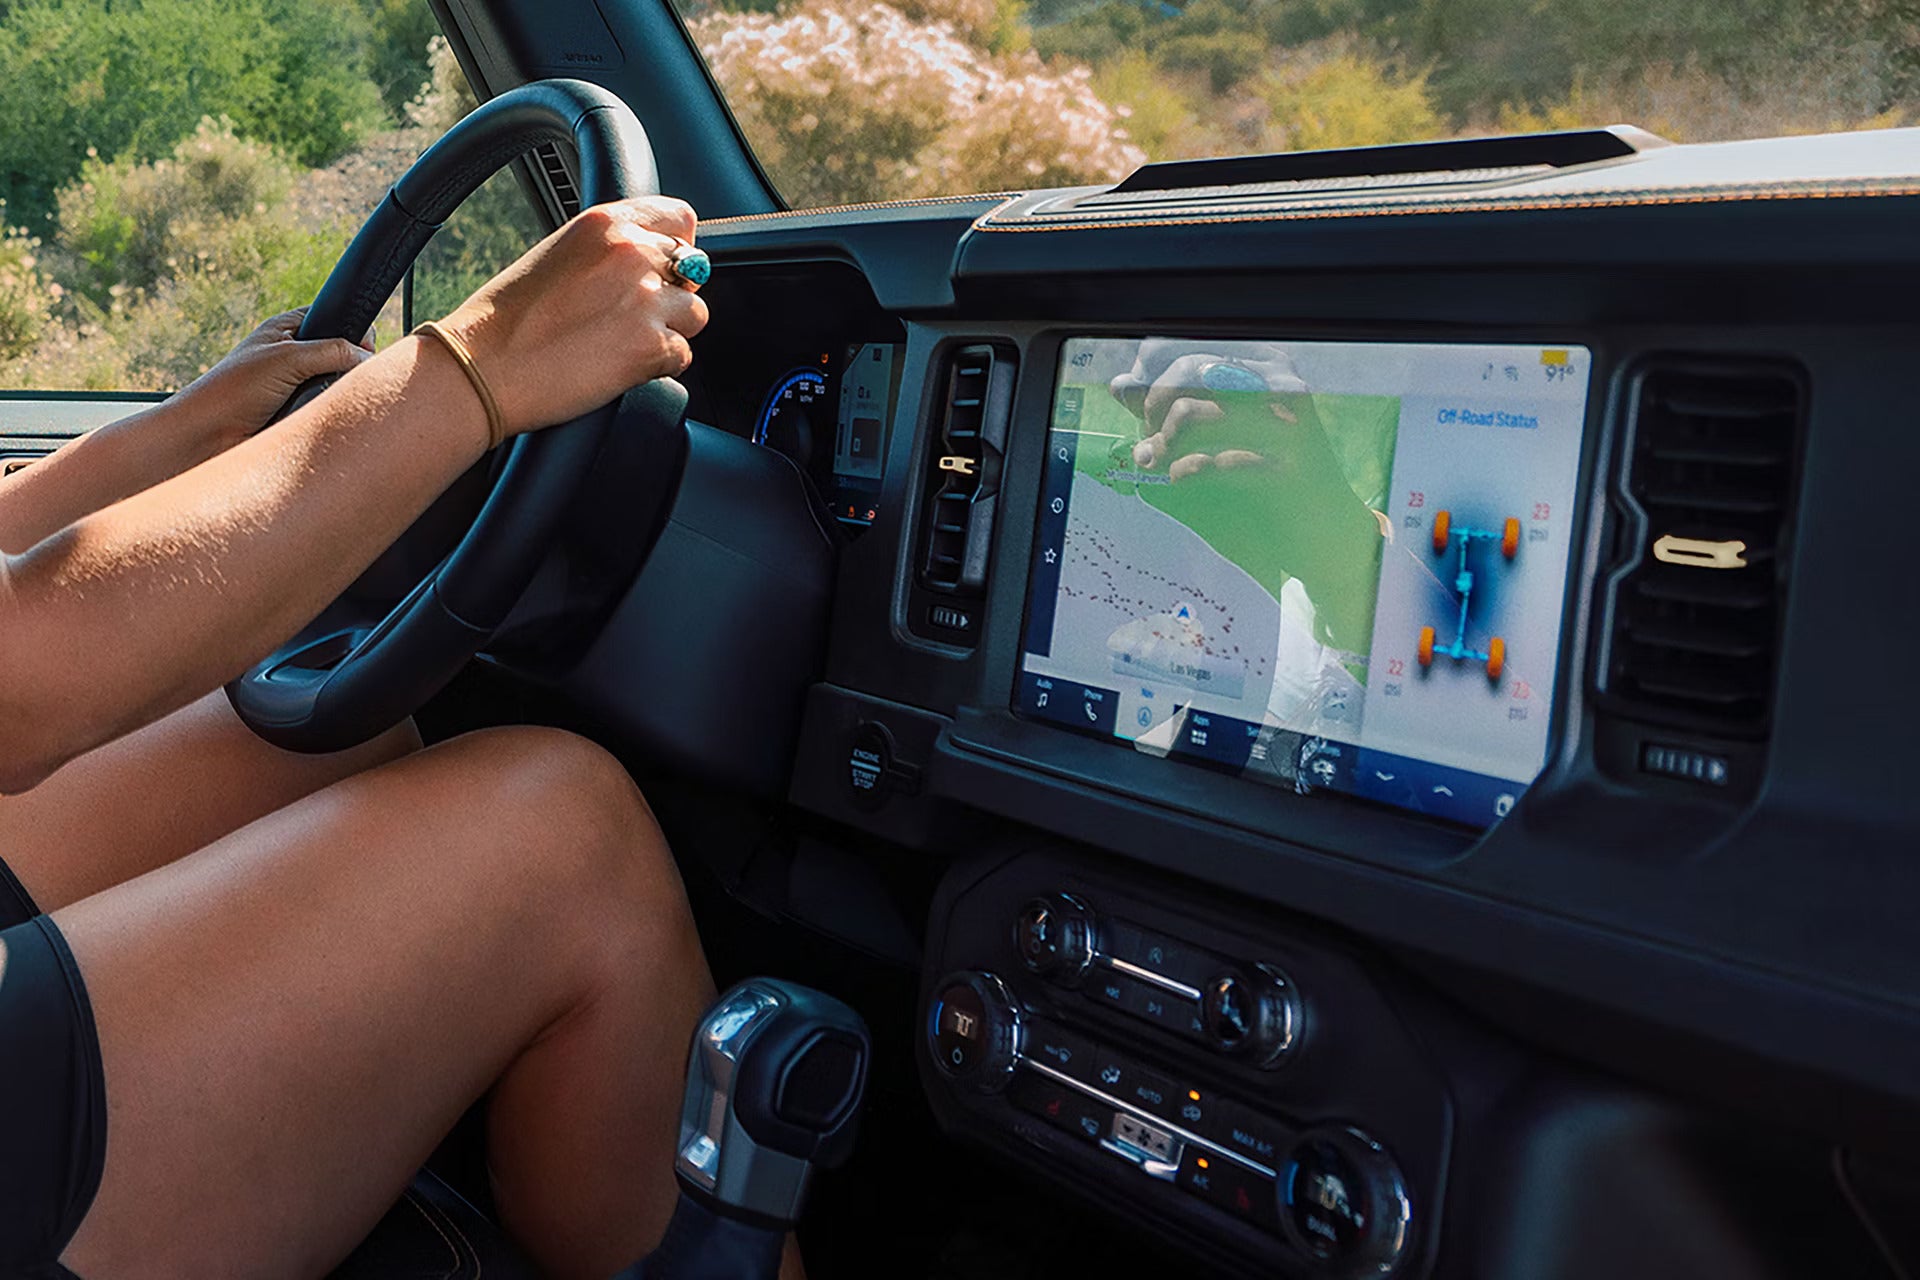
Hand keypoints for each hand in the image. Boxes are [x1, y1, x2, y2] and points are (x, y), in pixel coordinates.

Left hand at [171, 308, 375, 448]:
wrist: (207, 436)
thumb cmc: (233, 389)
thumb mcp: (287, 358)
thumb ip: (332, 351)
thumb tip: (369, 358)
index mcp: (285, 330)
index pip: (333, 318)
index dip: (353, 330)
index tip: (366, 349)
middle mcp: (293, 356)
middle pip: (341, 354)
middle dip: (351, 366)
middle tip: (352, 377)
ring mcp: (297, 387)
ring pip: (338, 386)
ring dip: (339, 395)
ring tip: (332, 403)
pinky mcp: (299, 414)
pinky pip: (329, 411)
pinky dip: (331, 415)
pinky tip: (326, 420)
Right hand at [434, 196, 709, 437]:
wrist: (483, 368)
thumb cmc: (507, 320)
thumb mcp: (560, 255)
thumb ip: (611, 251)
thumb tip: (656, 263)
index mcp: (607, 223)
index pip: (680, 218)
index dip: (677, 246)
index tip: (665, 267)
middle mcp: (632, 253)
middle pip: (692, 270)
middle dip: (670, 294)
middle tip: (628, 316)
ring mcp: (645, 300)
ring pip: (695, 314)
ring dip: (669, 331)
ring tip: (622, 342)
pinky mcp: (651, 346)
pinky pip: (683, 355)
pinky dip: (659, 365)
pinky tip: (618, 365)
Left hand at [1108, 339, 1307, 480]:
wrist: (1327, 528)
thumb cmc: (1269, 473)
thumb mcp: (1222, 431)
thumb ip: (1173, 407)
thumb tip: (1122, 386)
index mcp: (1265, 364)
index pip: (1186, 347)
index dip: (1150, 375)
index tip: (1139, 407)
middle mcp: (1279, 384)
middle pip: (1187, 371)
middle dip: (1154, 407)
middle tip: (1149, 440)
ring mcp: (1286, 425)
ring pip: (1192, 411)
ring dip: (1161, 442)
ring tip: (1156, 462)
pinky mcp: (1285, 470)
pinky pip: (1210, 460)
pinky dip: (1183, 471)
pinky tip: (1179, 478)